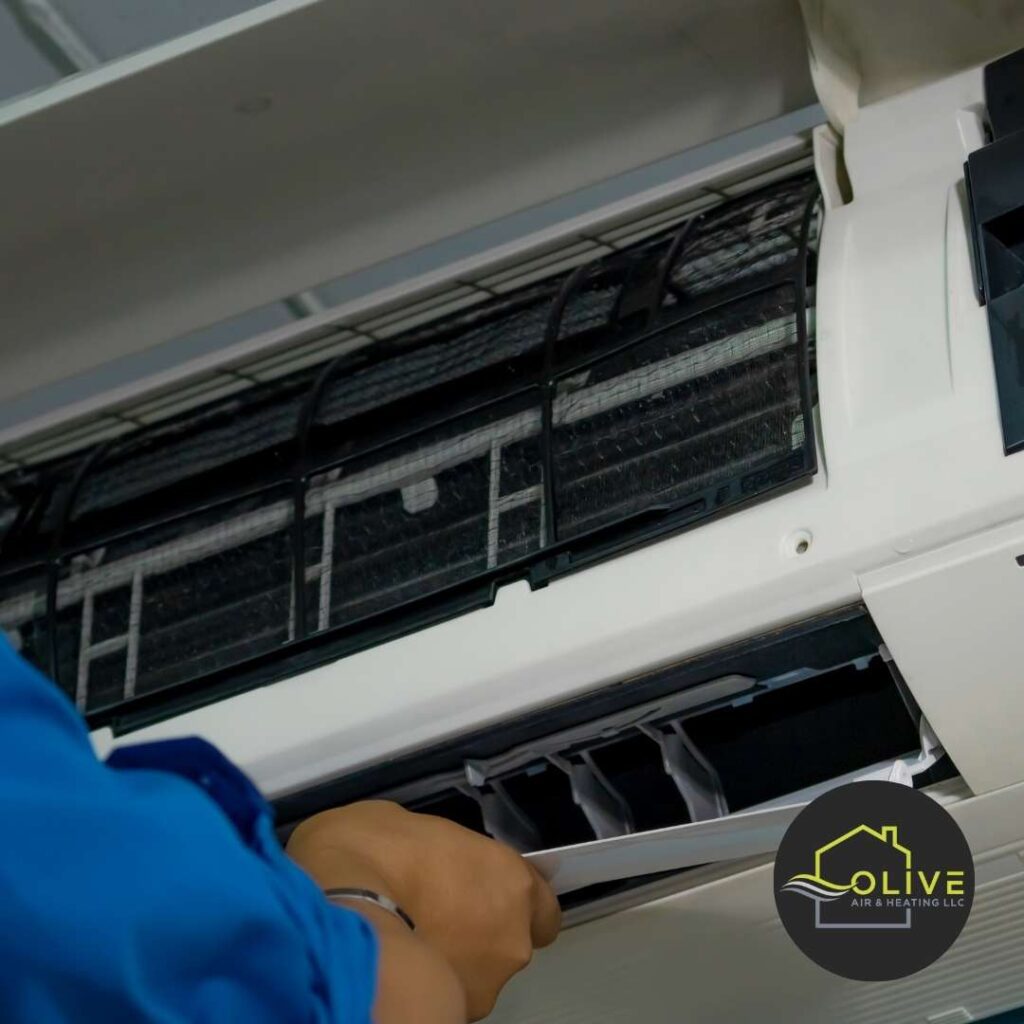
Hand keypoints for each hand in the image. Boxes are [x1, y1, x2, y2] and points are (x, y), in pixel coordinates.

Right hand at [287, 800, 560, 1020]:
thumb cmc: (371, 853)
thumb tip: (426, 857)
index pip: (542, 905)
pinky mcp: (450, 1012)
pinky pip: (448, 994)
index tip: (485, 893)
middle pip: (509, 940)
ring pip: (478, 973)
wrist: (339, 915)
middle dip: (480, 930)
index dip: (513, 901)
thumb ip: (439, 849)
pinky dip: (429, 982)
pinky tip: (397, 964)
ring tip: (409, 941)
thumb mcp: (407, 823)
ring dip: (455, 960)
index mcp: (510, 880)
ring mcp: (483, 983)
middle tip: (434, 914)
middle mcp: (511, 937)